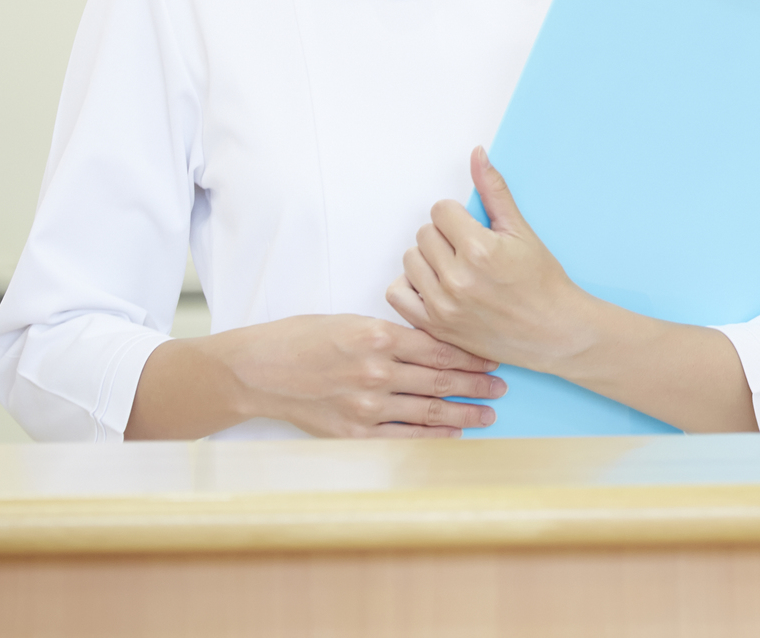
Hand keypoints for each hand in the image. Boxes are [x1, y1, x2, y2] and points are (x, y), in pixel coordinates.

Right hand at [128, 313, 505, 439]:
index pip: (439, 345)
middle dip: (477, 382)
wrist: (257, 371)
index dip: (471, 353)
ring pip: (429, 410)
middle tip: (503, 384)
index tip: (493, 354)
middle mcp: (376, 371)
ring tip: (489, 412)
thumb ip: (390, 334)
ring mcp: (366, 404)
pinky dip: (432, 438)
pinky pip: (403, 437)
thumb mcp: (349, 321)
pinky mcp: (353, 432)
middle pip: (441, 378)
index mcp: (377, 335)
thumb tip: (432, 342)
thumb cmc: (301, 339)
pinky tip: (455, 436)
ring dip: (464, 412)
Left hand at [386, 147, 758, 432]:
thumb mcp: (522, 232)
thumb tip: (477, 154)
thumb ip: (494, 191)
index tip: (471, 228)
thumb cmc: (543, 283)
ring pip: (410, 260)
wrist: (554, 332)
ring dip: (428, 259)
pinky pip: (398, 294)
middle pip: (424, 234)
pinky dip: (411, 286)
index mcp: (479, 249)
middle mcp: (457, 278)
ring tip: (453, 267)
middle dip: (444, 236)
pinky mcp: (435, 326)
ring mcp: (443, 305)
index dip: (457, 216)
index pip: (441, 211)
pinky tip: (434, 286)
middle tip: (466, 249)